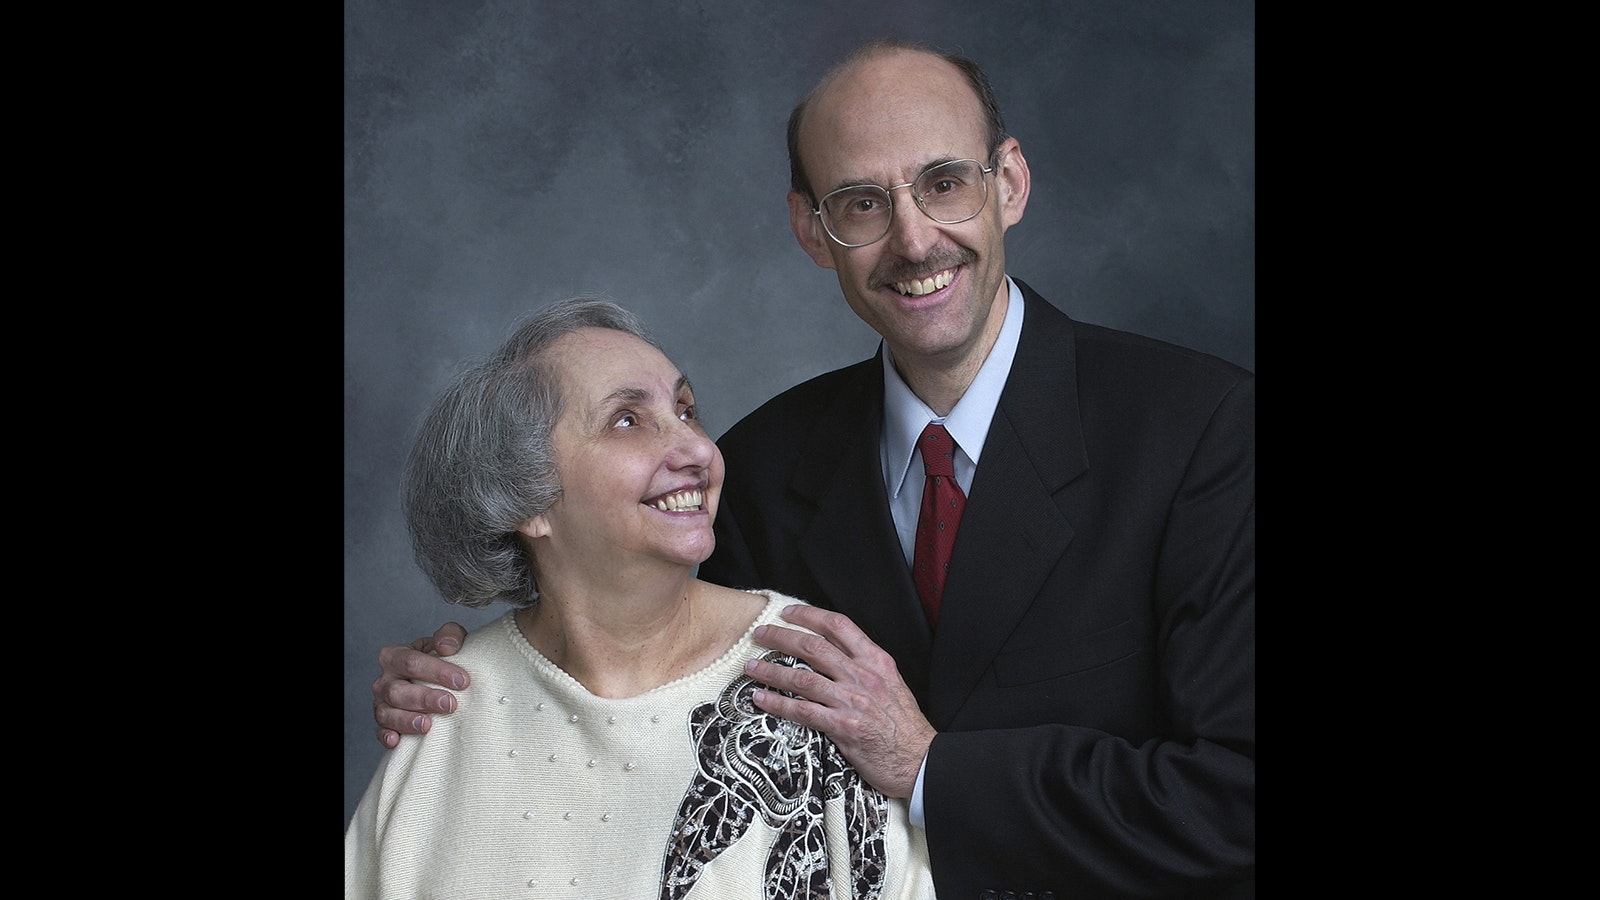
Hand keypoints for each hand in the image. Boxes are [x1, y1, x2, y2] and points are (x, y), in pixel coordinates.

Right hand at [372, 622, 469, 748]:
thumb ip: (450, 636)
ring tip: (427, 725)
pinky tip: (396, 741)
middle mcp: (384, 680)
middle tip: (450, 704)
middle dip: (424, 698)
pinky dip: (386, 736)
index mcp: (395, 656)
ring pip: (386, 713)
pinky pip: (380, 731)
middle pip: (397, 690)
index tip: (462, 681)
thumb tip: (446, 647)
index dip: (437, 671)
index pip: (412, 662)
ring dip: (406, 720)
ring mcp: (381, 703)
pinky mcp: (384, 724)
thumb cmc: (443, 659)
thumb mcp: (449, 641)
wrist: (438, 679)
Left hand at [744, 604, 935, 798]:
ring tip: (751, 667)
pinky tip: (760, 698)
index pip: (838, 626)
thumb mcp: (892, 682)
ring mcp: (851, 701)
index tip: (788, 612)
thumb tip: (834, 656)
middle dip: (781, 637)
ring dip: (770, 670)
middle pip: (813, 646)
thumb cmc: (904, 725)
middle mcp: (862, 676)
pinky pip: (802, 710)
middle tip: (760, 635)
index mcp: (876, 660)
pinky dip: (777, 703)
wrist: (920, 759)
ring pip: (802, 677)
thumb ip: (864, 667)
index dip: (808, 615)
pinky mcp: (842, 727)